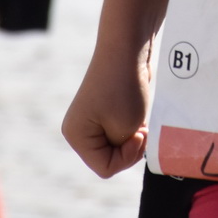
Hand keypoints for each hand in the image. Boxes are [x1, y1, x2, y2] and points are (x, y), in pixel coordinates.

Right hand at [62, 56, 152, 177]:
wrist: (126, 49)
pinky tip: (136, 111)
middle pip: (110, 159)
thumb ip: (122, 149)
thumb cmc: (125, 89)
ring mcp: (90, 121)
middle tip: (141, 126)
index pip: (106, 168)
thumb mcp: (125, 129)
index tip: (138, 133)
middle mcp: (78, 131)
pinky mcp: (103, 111)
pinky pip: (120, 132)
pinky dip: (132, 126)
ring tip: (138, 117)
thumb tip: (121, 146)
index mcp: (76, 137)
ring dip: (133, 137)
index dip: (127, 157)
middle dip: (130, 147)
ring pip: (117, 146)